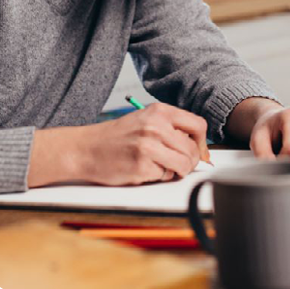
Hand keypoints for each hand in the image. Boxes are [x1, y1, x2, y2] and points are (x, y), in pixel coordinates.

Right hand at [27, 103, 208, 187]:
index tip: (200, 152)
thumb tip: (200, 149)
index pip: (198, 125)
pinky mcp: (142, 166)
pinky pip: (165, 176)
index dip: (202, 143)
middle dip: (190, 162)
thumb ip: (171, 128)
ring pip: (184, 165)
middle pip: (193, 150)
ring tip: (160, 167)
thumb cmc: (117, 137)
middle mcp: (156, 126)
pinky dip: (159, 177)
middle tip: (178, 165)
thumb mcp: (145, 120)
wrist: (86, 148)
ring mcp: (149, 146)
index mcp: (159, 111)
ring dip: (176, 171)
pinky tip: (144, 169)